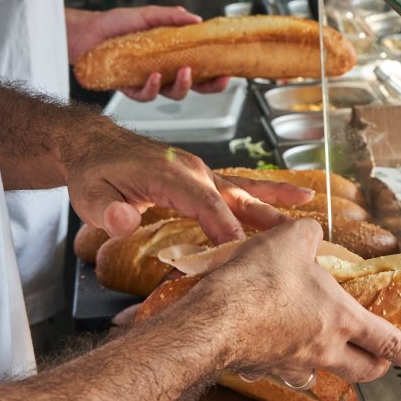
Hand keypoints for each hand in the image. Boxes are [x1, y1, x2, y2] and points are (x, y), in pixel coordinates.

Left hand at [62, 115, 314, 243]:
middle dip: (265, 218)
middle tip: (295, 238)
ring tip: (310, 207)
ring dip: (276, 201)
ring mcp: (201, 171)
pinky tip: (292, 198)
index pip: (204, 203)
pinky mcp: (204, 177)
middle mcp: (192, 169)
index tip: (242, 254)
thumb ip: (108, 210)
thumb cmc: (94, 174)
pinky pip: (239, 186)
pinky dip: (266, 192)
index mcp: (169, 174)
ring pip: (243, 188)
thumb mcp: (90, 196)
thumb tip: (123, 220)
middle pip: (235, 196)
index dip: (224, 229)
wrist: (95, 147)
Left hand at [66, 6, 228, 100]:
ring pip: (170, 94)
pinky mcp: (129, 88)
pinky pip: (144, 95)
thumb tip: (195, 19)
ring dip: (181, 86)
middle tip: (215, 78)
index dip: (215, 74)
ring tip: (184, 72)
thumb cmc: (113, 24)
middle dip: (207, 86)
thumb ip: (171, 16)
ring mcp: (146, 81)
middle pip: (191, 87)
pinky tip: (152, 76)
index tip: (227, 72)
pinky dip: (151, 87)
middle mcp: (161, 71)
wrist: (85, 32)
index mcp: (170, 56)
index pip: (199, 69)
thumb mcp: (147, 15)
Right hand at [170, 219, 400, 383]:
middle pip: (362, 371)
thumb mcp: (292, 239)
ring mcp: (291, 364)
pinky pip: (277, 370)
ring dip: (326, 366)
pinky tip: (267, 346)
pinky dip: (278, 362)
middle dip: (376, 367)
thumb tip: (311, 234)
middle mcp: (322, 349)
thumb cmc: (259, 282)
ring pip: (319, 374)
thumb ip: (310, 235)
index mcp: (341, 320)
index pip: (388, 342)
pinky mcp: (261, 368)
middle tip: (379, 362)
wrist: (214, 320)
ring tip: (321, 351)